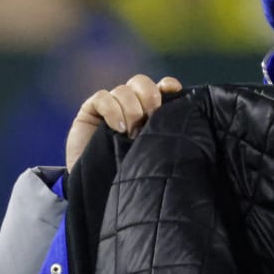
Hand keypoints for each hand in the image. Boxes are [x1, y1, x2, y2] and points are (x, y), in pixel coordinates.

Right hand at [64, 75, 182, 169]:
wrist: (97, 190)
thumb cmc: (128, 173)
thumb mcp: (152, 153)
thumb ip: (164, 135)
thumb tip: (182, 122)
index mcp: (149, 111)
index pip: (161, 87)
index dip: (167, 85)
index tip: (173, 91)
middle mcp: (130, 105)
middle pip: (141, 83)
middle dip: (149, 97)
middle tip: (150, 118)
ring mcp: (110, 106)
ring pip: (123, 90)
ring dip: (131, 110)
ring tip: (131, 133)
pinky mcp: (90, 110)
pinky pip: (102, 98)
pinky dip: (112, 110)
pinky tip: (117, 128)